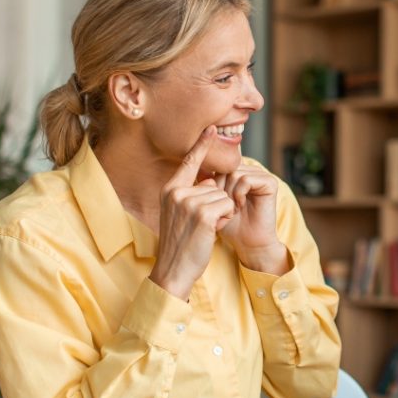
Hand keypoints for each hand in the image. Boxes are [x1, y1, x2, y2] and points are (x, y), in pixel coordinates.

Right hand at [149, 126, 235, 299]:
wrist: (173, 269)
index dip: (202, 144)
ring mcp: (189, 202)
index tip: (212, 127)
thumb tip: (209, 181)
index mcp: (170, 189)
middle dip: (216, 205)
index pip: (189, 162)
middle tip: (200, 225)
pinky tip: (212, 231)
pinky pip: (228, 206)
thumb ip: (190, 194)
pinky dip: (225, 220)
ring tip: (204, 229)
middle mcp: (177, 192)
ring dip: (222, 215)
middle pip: (214, 185)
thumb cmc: (180, 243)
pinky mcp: (203, 214)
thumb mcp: (178, 213)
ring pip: (223, 197)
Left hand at [217, 163, 287, 274]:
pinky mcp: (270, 183)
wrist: (247, 242)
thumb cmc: (229, 225)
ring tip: (233, 209)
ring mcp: (261, 175)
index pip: (218, 166)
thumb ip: (208, 183)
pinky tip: (241, 206)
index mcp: (239, 172)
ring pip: (234, 173)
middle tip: (225, 209)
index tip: (216, 204)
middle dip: (220, 190)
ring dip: (230, 194)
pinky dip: (239, 194)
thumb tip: (199, 165)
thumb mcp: (212, 201)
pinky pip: (246, 180)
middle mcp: (251, 170)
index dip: (212, 186)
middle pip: (225, 169)